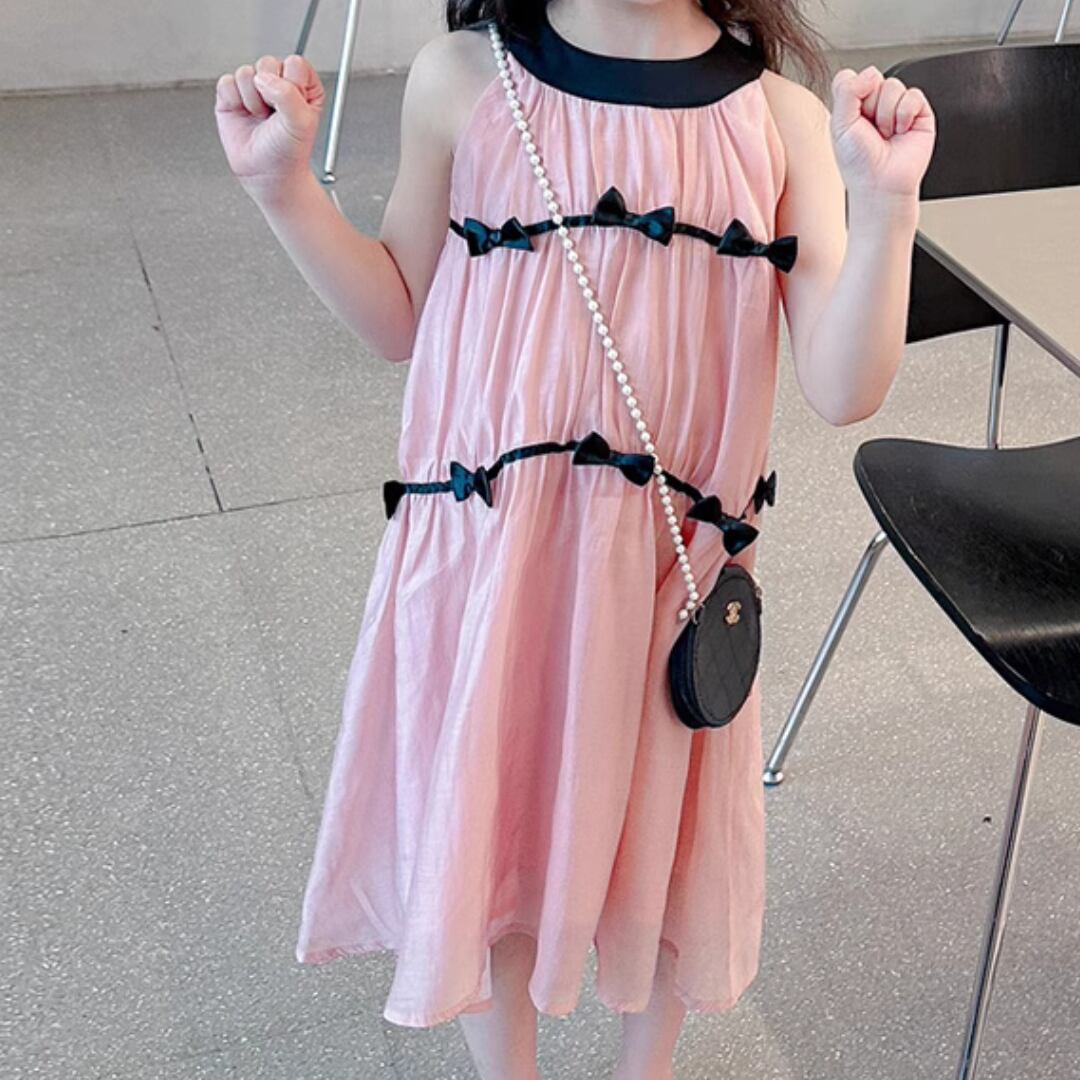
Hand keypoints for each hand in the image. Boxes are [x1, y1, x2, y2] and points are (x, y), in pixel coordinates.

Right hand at [214, 54, 325, 202]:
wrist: (267, 175)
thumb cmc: (289, 152)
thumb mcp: (301, 123)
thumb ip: (288, 95)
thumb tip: (263, 78)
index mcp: (303, 86)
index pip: (295, 63)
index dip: (291, 85)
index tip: (292, 108)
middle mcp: (278, 83)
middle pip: (267, 63)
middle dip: (268, 93)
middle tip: (273, 116)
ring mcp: (254, 88)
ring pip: (245, 72)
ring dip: (251, 100)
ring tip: (260, 118)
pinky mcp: (232, 96)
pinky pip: (226, 82)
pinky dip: (233, 101)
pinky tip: (244, 116)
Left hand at [829, 66, 935, 203]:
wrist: (881, 184)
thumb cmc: (859, 164)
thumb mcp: (840, 125)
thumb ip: (846, 91)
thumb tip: (869, 73)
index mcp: (852, 107)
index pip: (851, 77)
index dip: (852, 91)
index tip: (852, 116)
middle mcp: (874, 105)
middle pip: (873, 78)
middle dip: (871, 106)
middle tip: (870, 130)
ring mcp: (896, 107)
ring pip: (893, 85)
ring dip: (887, 114)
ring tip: (886, 134)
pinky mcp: (918, 112)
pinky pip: (914, 95)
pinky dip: (905, 114)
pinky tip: (901, 131)